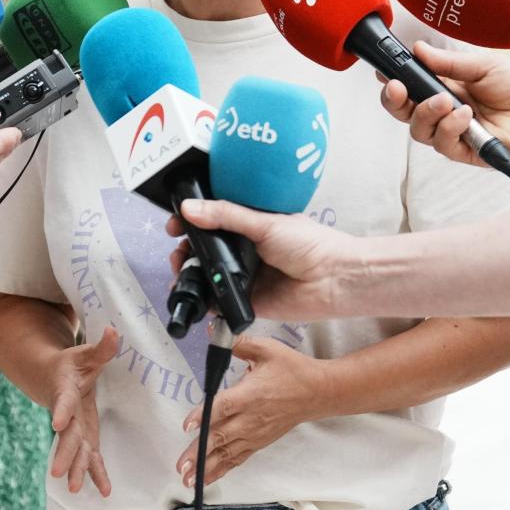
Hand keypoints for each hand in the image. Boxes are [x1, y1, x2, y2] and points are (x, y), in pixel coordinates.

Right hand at [48, 327, 119, 496]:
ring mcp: (74, 428)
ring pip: (75, 451)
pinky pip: (88, 457)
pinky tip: (104, 491)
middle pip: (66, 436)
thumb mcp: (84, 353)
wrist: (48, 377)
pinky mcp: (83, 437)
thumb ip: (101, 347)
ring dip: (75, 469)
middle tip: (59, 473)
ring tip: (73, 488)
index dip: (61, 411)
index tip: (56, 423)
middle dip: (64, 454)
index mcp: (65, 391)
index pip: (63, 402)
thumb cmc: (69, 365)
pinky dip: (95, 474)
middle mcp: (67, 414)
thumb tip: (113, 331)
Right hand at [166, 201, 350, 322]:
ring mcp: (245, 276)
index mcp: (251, 226)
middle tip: (177, 249)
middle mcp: (245, 250)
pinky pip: (219, 302)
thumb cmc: (310, 244)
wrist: (334, 279)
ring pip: (208, 275)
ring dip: (190, 274)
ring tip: (180, 271)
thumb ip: (226, 216)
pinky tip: (195, 295)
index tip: (176, 223)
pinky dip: (205, 300)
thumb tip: (189, 207)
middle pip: (205, 249)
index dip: (192, 221)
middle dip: (186, 249)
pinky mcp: (247, 301)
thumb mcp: (264, 222)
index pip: (213, 221)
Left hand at [175, 337, 326, 486]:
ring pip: (227, 452)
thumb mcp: (267, 349)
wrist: (317, 392)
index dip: (204, 415)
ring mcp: (255, 433)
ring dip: (206, 467)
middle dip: (199, 452)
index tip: (188, 425)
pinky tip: (207, 478)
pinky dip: (222, 469)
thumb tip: (214, 330)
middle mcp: (251, 418)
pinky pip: (237, 458)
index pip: (223, 407)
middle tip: (181, 465)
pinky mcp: (259, 442)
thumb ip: (240, 343)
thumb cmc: (293, 370)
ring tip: (188, 478)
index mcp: (250, 395)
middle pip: (221, 436)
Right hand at [383, 41, 509, 176]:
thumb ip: (448, 63)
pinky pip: (443, 144)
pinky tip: (463, 115)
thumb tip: (418, 50)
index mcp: (451, 87)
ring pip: (419, 130)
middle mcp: (449, 111)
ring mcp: (456, 133)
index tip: (386, 71)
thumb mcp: (484, 66)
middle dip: (395, 100)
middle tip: (397, 87)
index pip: (414, 86)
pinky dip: (448, 127)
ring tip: (444, 100)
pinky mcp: (467, 152)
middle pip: (407, 112)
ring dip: (425, 112)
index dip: (397, 80)